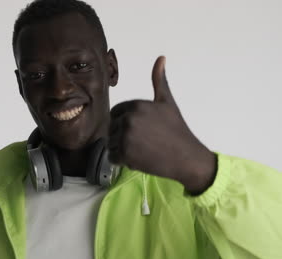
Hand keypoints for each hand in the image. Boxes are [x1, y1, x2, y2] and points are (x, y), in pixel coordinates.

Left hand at [108, 56, 216, 194]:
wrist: (186, 157)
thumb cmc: (177, 130)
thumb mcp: (167, 102)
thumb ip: (159, 81)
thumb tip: (160, 58)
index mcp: (136, 105)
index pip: (115, 113)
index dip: (124, 122)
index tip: (140, 129)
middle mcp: (129, 119)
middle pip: (112, 128)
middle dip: (122, 136)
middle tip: (143, 141)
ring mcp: (126, 137)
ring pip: (111, 143)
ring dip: (121, 148)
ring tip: (142, 149)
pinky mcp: (125, 154)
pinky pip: (113, 157)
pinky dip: (122, 161)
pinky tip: (138, 158)